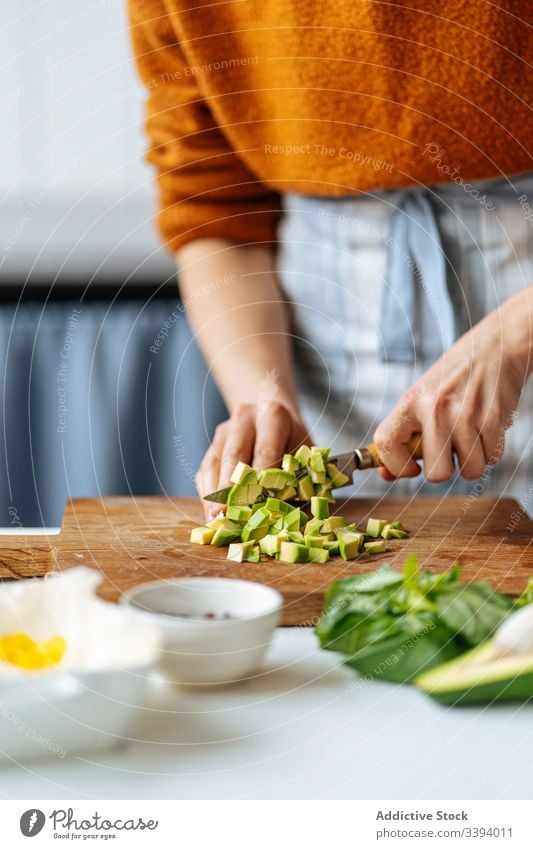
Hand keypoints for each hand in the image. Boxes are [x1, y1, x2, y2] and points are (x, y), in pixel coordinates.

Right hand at [196, 401, 309, 518]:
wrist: (270, 412)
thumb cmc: (292, 440)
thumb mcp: (305, 450)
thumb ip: (303, 477)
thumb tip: (301, 514)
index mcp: (273, 416)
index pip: (265, 451)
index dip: (259, 481)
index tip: (254, 506)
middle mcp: (244, 419)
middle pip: (234, 456)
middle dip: (229, 489)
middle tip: (225, 514)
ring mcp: (224, 431)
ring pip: (214, 464)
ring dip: (213, 494)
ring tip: (214, 519)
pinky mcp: (212, 444)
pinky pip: (205, 470)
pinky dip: (207, 493)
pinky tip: (211, 513)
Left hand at [373, 287, 532, 482]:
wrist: (497, 345)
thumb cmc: (456, 376)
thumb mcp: (422, 395)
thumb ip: (404, 432)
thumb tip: (386, 474)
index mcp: (411, 401)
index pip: (385, 444)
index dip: (396, 466)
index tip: (411, 468)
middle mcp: (435, 408)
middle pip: (436, 474)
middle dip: (444, 468)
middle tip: (449, 447)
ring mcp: (465, 415)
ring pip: (469, 471)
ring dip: (472, 459)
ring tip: (470, 432)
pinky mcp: (493, 419)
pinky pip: (491, 459)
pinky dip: (491, 449)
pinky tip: (487, 425)